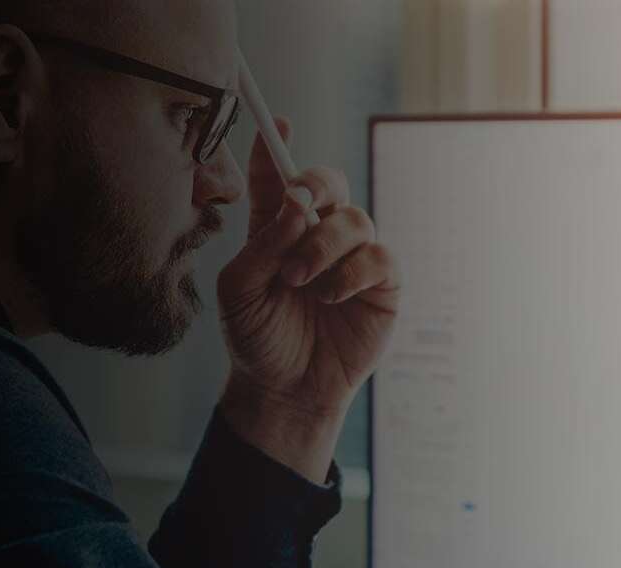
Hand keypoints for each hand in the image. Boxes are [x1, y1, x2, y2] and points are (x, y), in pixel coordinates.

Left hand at [217, 117, 397, 480]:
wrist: (286, 391)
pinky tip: (331, 295)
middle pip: (327, 182)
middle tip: (296, 207)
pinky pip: (379, 256)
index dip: (274, 146)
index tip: (275, 123)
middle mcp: (317, 236)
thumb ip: (261, 245)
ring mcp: (353, 258)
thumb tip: (295, 205)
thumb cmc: (256, 340)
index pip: (277, 177)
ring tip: (301, 279)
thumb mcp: (238, 292)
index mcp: (276, 230)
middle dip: (314, 184)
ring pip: (354, 218)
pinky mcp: (382, 284)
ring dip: (324, 244)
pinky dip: (353, 271)